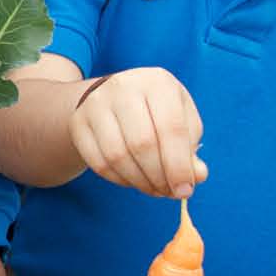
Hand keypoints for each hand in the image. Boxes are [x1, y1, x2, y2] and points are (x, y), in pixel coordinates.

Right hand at [69, 67, 207, 198]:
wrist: (113, 96)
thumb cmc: (157, 112)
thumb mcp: (182, 120)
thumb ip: (191, 149)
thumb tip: (196, 176)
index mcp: (158, 83)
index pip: (172, 129)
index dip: (179, 166)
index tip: (185, 191)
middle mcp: (124, 87)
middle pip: (142, 144)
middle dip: (158, 177)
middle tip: (168, 192)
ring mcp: (96, 103)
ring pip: (117, 156)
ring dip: (139, 182)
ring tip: (153, 188)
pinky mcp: (78, 122)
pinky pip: (98, 163)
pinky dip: (119, 180)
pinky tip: (133, 180)